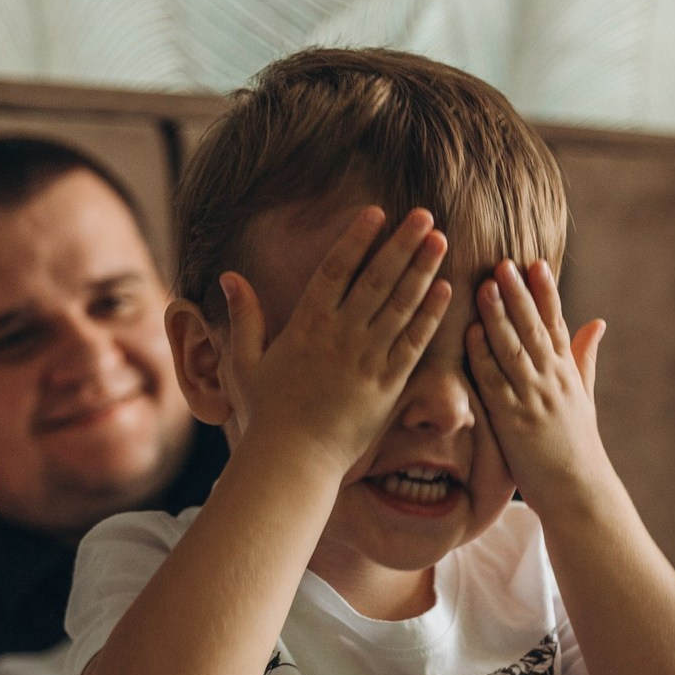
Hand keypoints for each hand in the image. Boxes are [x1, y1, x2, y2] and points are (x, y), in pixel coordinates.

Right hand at [220, 206, 451, 476]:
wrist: (293, 462)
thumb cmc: (266, 415)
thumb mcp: (245, 362)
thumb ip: (244, 317)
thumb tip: (229, 276)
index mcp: (306, 326)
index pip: (335, 270)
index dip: (357, 239)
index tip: (376, 213)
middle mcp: (340, 337)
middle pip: (377, 279)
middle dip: (402, 244)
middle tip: (424, 215)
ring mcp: (367, 361)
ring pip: (400, 306)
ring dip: (422, 270)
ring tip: (440, 240)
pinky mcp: (388, 386)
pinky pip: (414, 344)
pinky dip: (430, 316)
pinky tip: (445, 290)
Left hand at [465, 257, 606, 512]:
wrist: (579, 492)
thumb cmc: (578, 448)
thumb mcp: (585, 398)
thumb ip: (584, 358)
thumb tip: (597, 322)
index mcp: (568, 374)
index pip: (557, 324)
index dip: (546, 293)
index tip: (536, 264)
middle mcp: (553, 381)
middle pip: (534, 329)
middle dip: (519, 294)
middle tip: (504, 263)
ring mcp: (534, 399)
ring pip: (514, 348)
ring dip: (498, 315)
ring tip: (485, 285)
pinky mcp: (514, 421)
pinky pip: (495, 382)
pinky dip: (483, 356)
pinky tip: (471, 333)